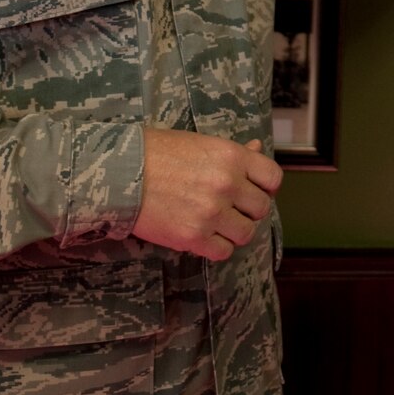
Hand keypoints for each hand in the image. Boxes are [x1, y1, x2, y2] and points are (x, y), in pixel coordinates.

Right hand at [133, 129, 283, 262]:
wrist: (121, 173)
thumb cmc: (158, 152)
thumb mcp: (200, 143)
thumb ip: (233, 152)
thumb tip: (257, 151)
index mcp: (232, 157)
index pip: (273, 178)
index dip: (265, 186)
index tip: (253, 189)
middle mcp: (227, 185)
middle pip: (261, 208)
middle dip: (248, 209)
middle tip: (231, 207)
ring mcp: (212, 213)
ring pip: (246, 233)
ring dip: (234, 230)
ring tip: (217, 223)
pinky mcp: (193, 237)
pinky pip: (223, 251)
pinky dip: (217, 246)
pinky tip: (204, 235)